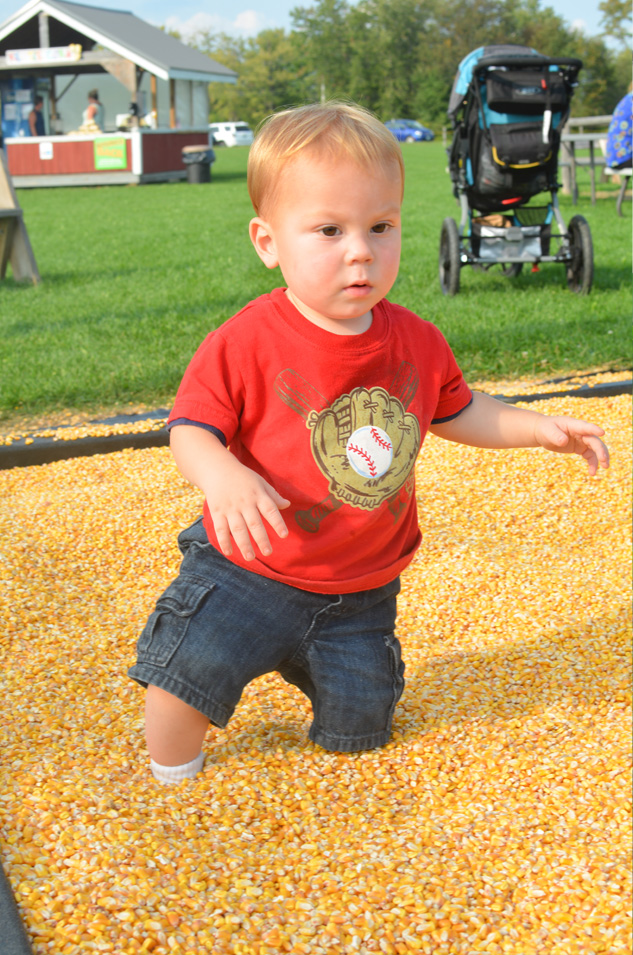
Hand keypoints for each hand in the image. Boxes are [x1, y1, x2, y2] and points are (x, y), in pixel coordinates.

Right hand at [170, 425, 289, 560]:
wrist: (217, 469)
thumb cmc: (243, 478)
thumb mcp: (260, 482)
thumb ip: (273, 496)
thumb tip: (287, 505)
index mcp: (258, 494)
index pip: (270, 510)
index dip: (278, 523)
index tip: (284, 535)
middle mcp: (244, 502)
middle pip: (254, 523)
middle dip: (261, 539)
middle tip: (268, 553)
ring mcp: (230, 508)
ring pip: (238, 528)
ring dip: (244, 544)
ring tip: (250, 558)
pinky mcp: (217, 512)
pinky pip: (220, 528)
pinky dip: (224, 541)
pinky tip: (229, 552)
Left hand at [533, 415, 609, 475]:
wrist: (544, 433)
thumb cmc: (545, 429)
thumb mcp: (547, 431)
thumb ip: (555, 436)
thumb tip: (564, 441)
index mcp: (573, 425)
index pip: (585, 427)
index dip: (593, 429)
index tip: (602, 433)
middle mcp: (581, 432)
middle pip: (594, 440)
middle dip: (600, 450)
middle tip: (604, 460)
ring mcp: (582, 440)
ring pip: (595, 448)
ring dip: (601, 457)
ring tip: (605, 467)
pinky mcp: (581, 448)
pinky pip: (590, 455)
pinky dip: (593, 463)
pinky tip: (592, 472)